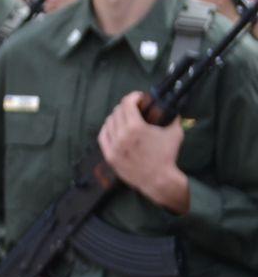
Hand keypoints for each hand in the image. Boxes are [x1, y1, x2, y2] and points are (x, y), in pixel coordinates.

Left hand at [99, 92, 189, 212]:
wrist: (158, 179)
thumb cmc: (167, 156)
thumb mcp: (174, 133)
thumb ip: (172, 117)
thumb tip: (171, 107)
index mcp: (135, 127)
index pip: (127, 103)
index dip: (134, 97)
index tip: (139, 97)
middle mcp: (121, 135)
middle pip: (117, 111)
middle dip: (127, 106)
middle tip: (135, 107)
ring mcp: (113, 146)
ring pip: (108, 122)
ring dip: (117, 116)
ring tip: (125, 117)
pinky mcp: (109, 155)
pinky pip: (103, 136)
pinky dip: (108, 129)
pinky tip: (114, 127)